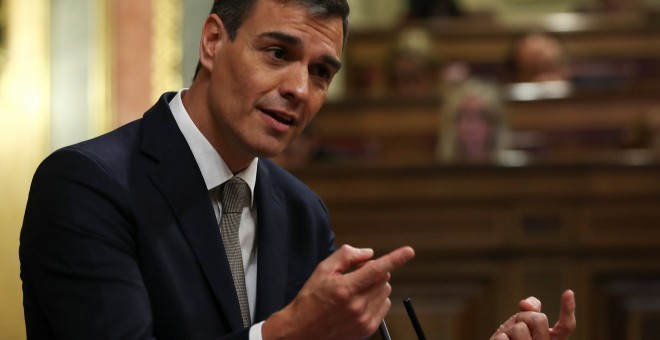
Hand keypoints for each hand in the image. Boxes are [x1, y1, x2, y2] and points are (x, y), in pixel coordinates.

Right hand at [262, 244, 414, 339]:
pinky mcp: (367, 329)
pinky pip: (384, 306)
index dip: (395, 259)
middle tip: (356, 275)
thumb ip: (346, 256)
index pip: (376, 270)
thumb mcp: (323, 269)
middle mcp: (357, 306)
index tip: (408, 251)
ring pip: (385, 291)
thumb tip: (369, 253)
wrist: (303, 328)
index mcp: (345, 289)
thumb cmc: (312, 297)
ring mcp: (363, 319)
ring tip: (357, 290)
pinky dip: (377, 299)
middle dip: (374, 271)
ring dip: (376, 285)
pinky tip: (360, 301)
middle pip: (383, 278)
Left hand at [491, 289, 575, 339]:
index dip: (568, 310)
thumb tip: (526, 304)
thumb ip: (531, 310)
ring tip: (510, 339)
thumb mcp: (522, 321)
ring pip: (520, 328)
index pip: (565, 327)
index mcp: (550, 339)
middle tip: (517, 329)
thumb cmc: (512, 337)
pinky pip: (503, 338)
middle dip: (524, 317)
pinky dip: (500, 337)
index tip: (568, 292)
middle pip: (539, 319)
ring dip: (510, 330)